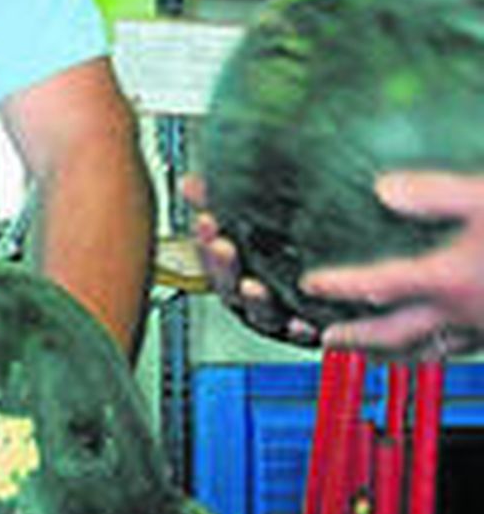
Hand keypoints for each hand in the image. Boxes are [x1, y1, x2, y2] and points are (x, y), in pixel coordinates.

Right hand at [180, 175, 319, 346]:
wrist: (320, 296)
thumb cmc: (279, 258)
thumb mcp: (248, 227)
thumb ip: (219, 205)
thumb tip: (193, 182)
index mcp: (230, 270)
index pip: (209, 253)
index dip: (203, 238)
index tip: (205, 220)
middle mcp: (246, 294)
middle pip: (226, 283)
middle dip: (221, 265)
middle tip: (221, 246)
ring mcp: (270, 313)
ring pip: (258, 309)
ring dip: (254, 299)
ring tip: (252, 287)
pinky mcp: (299, 328)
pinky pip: (299, 331)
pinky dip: (298, 329)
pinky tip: (300, 323)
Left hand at [304, 171, 483, 358]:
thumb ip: (437, 194)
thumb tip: (384, 189)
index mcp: (449, 279)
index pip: (379, 287)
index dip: (339, 287)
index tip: (309, 285)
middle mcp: (461, 313)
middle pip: (394, 335)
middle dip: (355, 338)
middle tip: (325, 338)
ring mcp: (483, 329)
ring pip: (427, 353)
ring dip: (391, 354)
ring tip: (370, 354)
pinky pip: (457, 351)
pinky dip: (433, 352)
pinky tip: (434, 344)